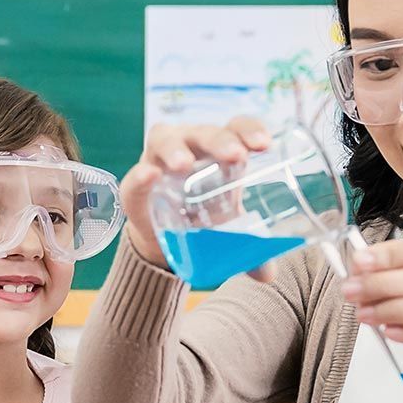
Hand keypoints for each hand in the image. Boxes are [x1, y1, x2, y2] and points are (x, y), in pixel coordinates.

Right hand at [121, 117, 272, 271]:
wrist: (163, 236)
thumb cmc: (203, 217)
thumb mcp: (228, 230)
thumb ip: (249, 249)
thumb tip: (267, 275)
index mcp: (219, 150)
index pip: (236, 127)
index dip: (250, 130)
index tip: (264, 145)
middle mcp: (189, 145)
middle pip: (204, 133)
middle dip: (220, 140)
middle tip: (235, 156)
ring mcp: (158, 159)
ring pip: (165, 141)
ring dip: (175, 149)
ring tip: (183, 165)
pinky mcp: (135, 183)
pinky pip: (136, 175)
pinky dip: (142, 175)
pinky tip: (150, 175)